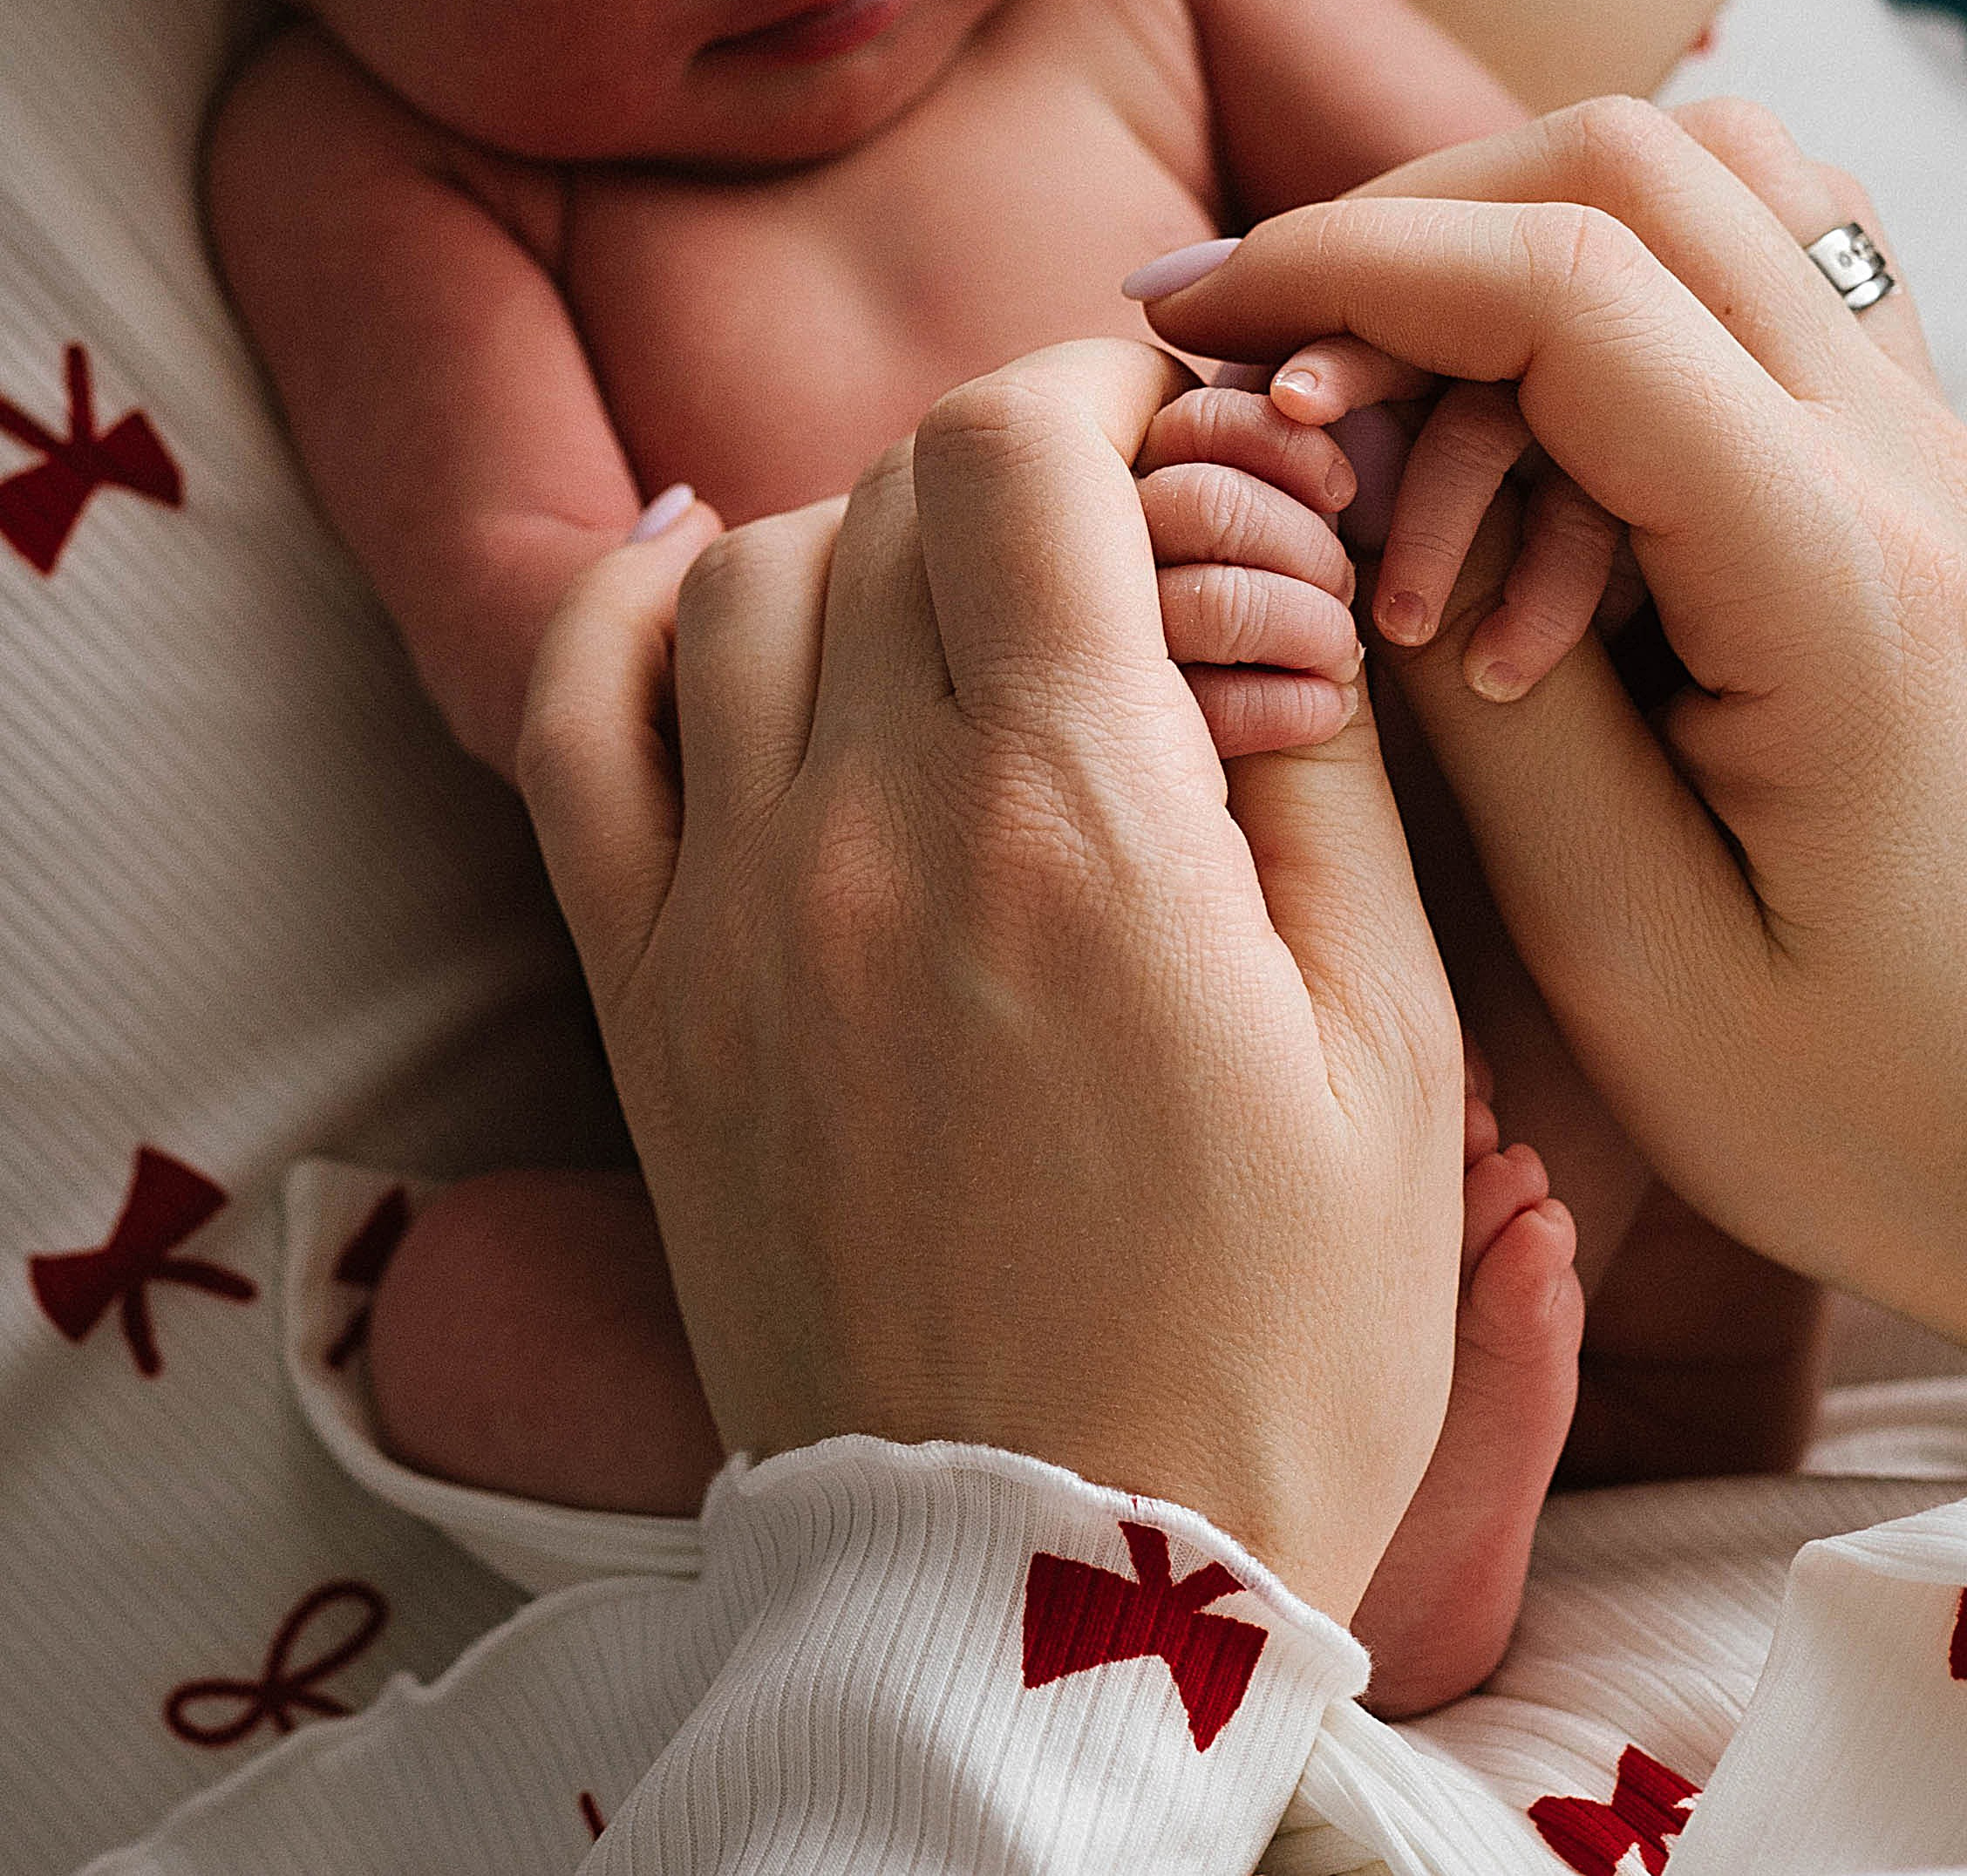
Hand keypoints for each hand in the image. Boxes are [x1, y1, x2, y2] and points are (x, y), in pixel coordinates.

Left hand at [520, 338, 1464, 1617]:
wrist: (1037, 1590)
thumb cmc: (1264, 1345)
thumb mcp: (1394, 1055)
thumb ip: (1328, 775)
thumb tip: (1266, 584)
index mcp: (1075, 823)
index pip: (1018, 449)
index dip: (1102, 378)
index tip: (1168, 413)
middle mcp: (866, 829)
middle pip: (896, 491)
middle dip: (1023, 463)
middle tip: (1116, 530)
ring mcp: (726, 910)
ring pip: (750, 575)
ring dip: (871, 536)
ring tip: (971, 605)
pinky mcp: (644, 999)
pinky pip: (571, 722)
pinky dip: (634, 608)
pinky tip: (715, 580)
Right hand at [1131, 96, 1966, 1341]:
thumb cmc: (1872, 1105)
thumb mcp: (1629, 950)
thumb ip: (1476, 703)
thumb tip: (1357, 503)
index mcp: (1838, 585)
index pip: (1567, 294)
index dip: (1346, 268)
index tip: (1196, 318)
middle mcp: (1916, 469)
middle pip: (1634, 173)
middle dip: (1403, 238)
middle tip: (1257, 379)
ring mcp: (1937, 451)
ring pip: (1713, 183)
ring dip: (1510, 245)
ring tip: (1379, 403)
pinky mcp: (1921, 474)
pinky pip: (1770, 266)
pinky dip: (1612, 279)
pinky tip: (1519, 413)